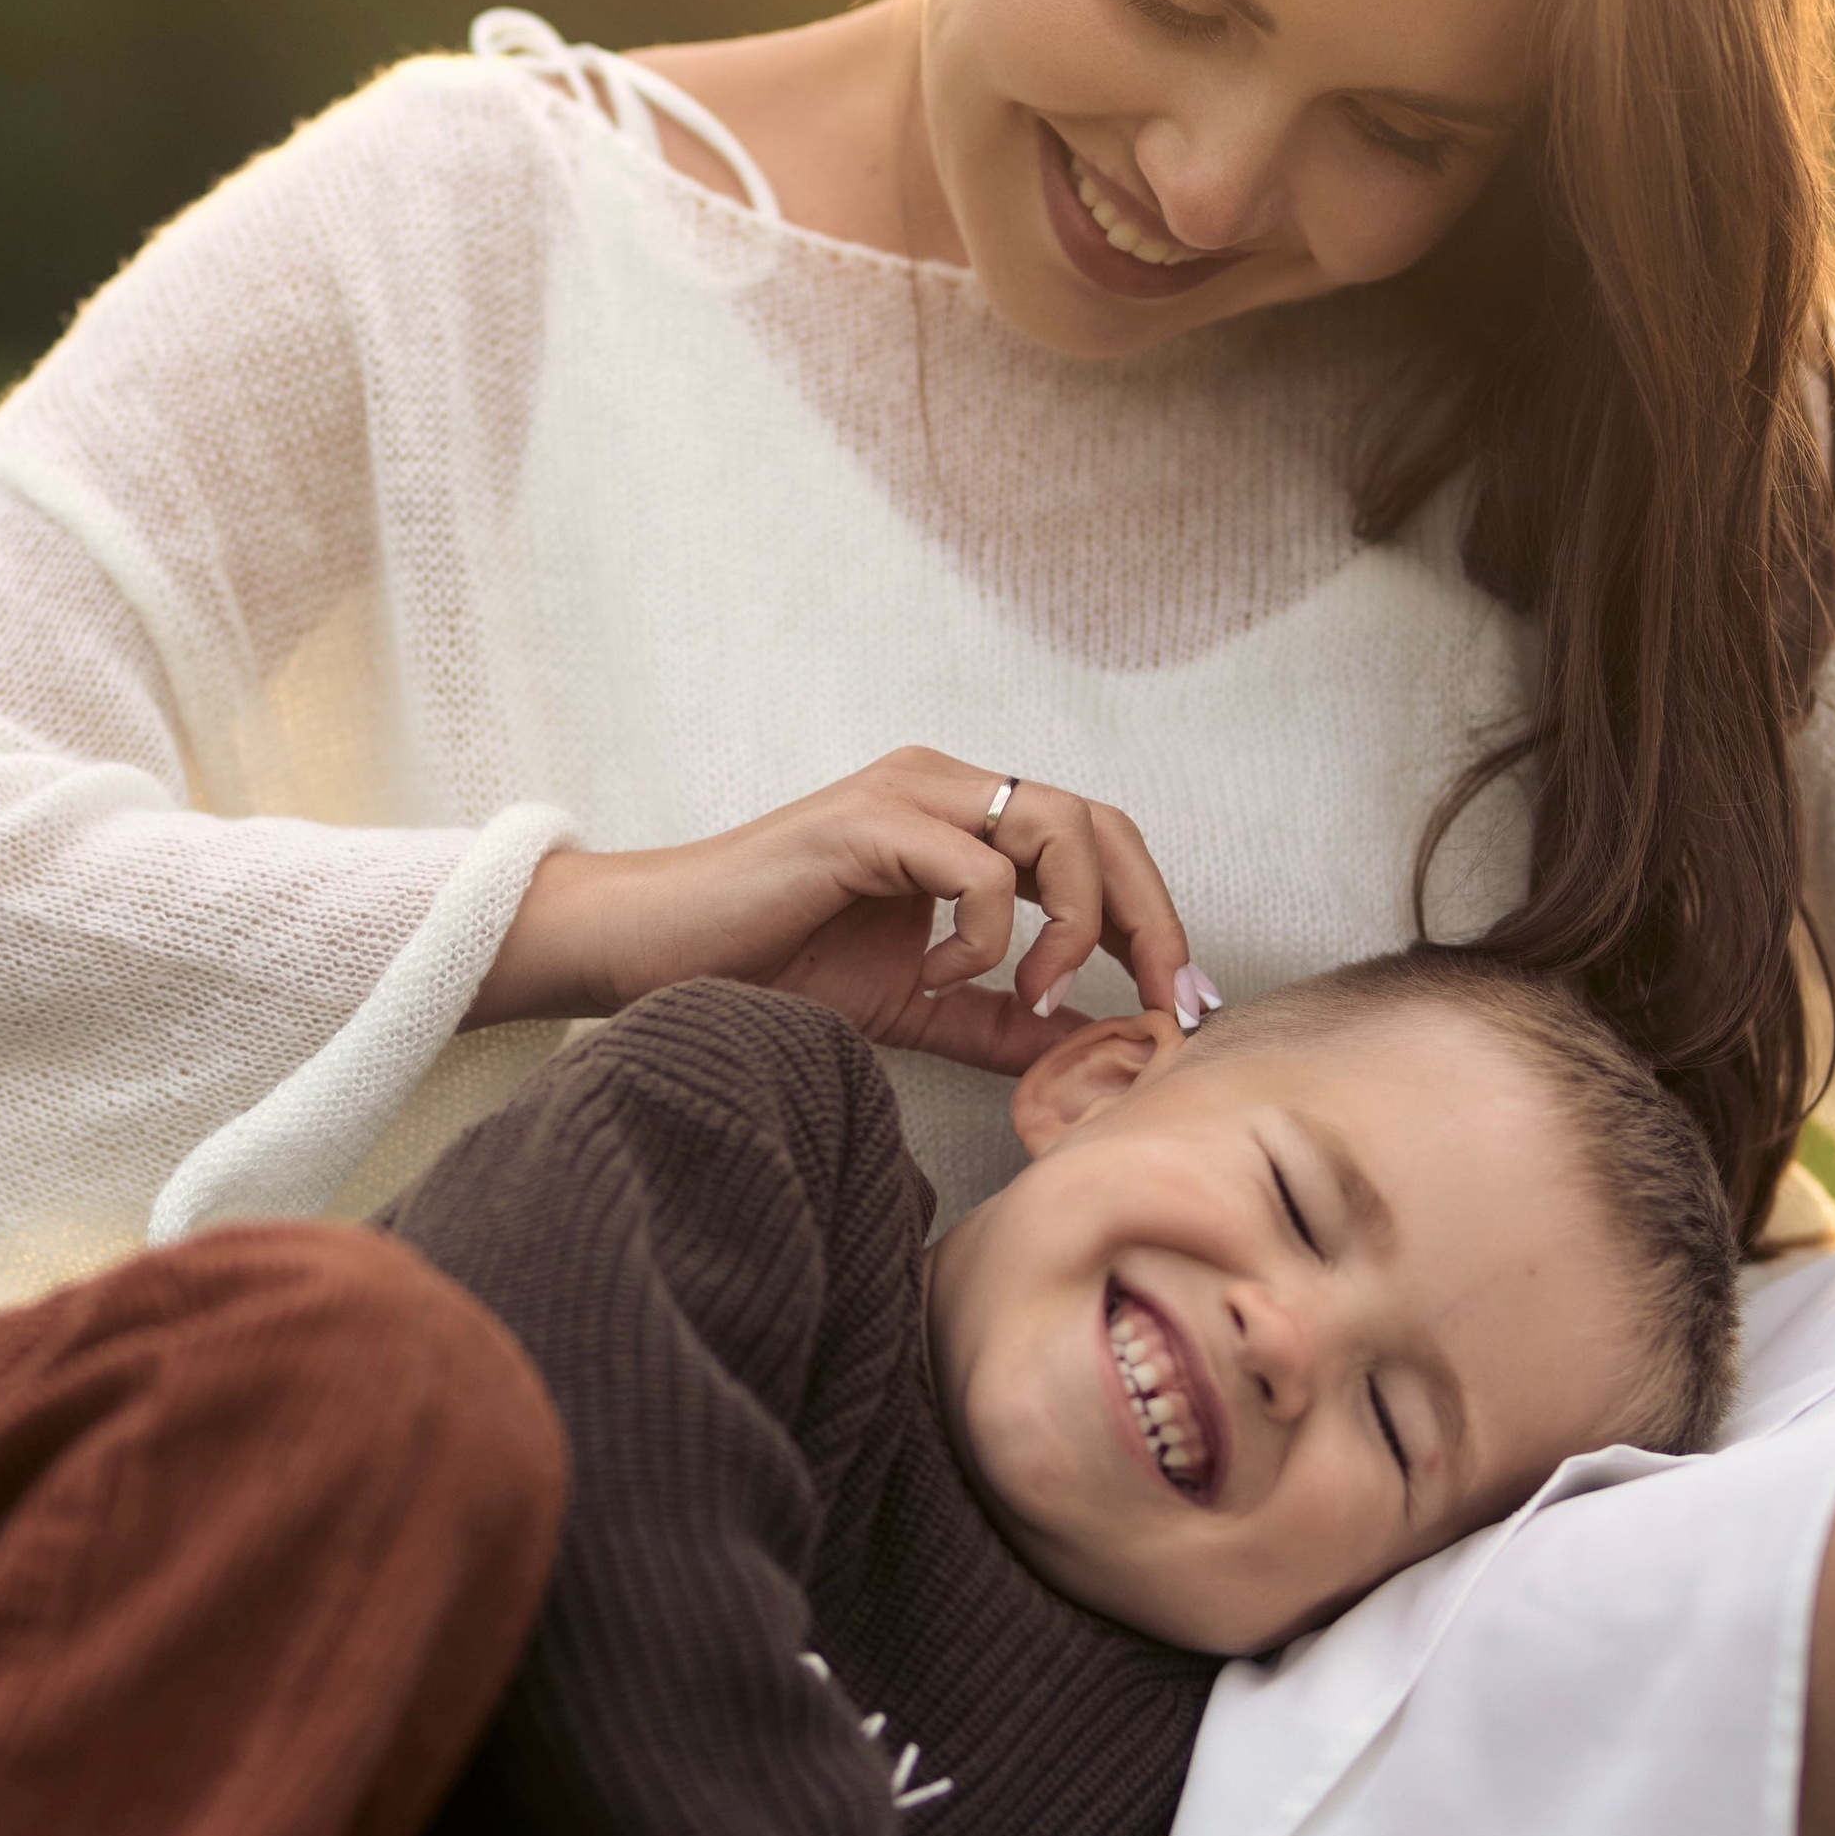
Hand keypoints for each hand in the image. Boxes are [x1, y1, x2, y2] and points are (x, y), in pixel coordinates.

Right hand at [466, 751, 1191, 1078]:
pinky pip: (977, 866)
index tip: (1177, 1002)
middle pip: (1101, 822)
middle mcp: (944, 788)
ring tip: (1030, 991)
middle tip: (1156, 1000)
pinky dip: (984, 936)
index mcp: (962, 821)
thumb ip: (1003, 1021)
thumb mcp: (918, 1006)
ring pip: (1055, 826)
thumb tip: (1096, 1047)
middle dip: (1148, 916)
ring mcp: (907, 795)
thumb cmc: (770, 966)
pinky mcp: (868, 823)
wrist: (657, 956)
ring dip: (1073, 923)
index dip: (1153, 917)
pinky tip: (935, 980)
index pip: (1098, 842)